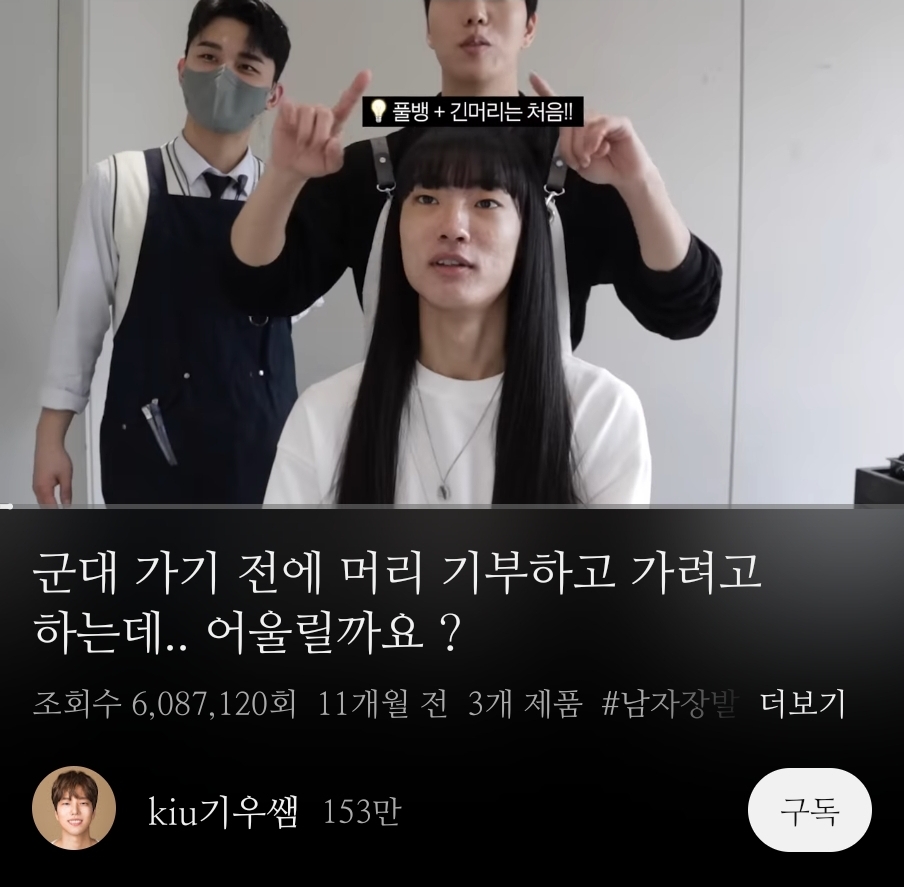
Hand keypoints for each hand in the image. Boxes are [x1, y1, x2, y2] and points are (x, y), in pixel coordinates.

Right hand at [33, 442, 72, 506]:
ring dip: (50, 506)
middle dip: (53, 509)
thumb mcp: (66, 476)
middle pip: (44, 506)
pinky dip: (48, 500)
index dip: (58, 510)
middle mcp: (37, 488)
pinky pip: (41, 496)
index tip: (66, 510)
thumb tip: (67, 504)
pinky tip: (54, 502)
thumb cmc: (56, 457)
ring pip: (42, 501)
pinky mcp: (37, 481)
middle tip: (65, 509)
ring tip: (61, 507)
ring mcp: (36, 485)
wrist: (48, 444)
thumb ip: (66, 492)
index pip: (50, 507)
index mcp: (44, 488)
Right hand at [269, 70, 371, 179]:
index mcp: (336, 123)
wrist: (291, 167)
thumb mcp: (329, 166)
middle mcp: (321, 113)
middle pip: (325, 113)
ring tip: (301, 143)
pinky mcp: (288, 109)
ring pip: (307, 113)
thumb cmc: (313, 162)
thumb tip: (333, 141)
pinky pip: (290, 109)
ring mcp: (304, 110)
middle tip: (312, 148)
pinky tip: (290, 130)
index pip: (347, 104)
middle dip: (319, 135)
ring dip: (304, 134)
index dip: (356, 89)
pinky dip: (290, 123)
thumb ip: (336, 157)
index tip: (366, 74)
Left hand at [529, 73, 656, 189]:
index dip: (546, 92)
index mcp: (578, 128)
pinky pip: (599, 126)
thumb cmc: (603, 168)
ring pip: (582, 126)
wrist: (625, 177)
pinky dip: (594, 141)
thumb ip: (569, 148)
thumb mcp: (578, 161)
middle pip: (569, 124)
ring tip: (589, 160)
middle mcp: (589, 119)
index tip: (533, 77)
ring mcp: (603, 119)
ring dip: (581, 148)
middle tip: (578, 163)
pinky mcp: (618, 122)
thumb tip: (569, 134)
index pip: (561, 107)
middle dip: (568, 147)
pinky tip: (600, 151)